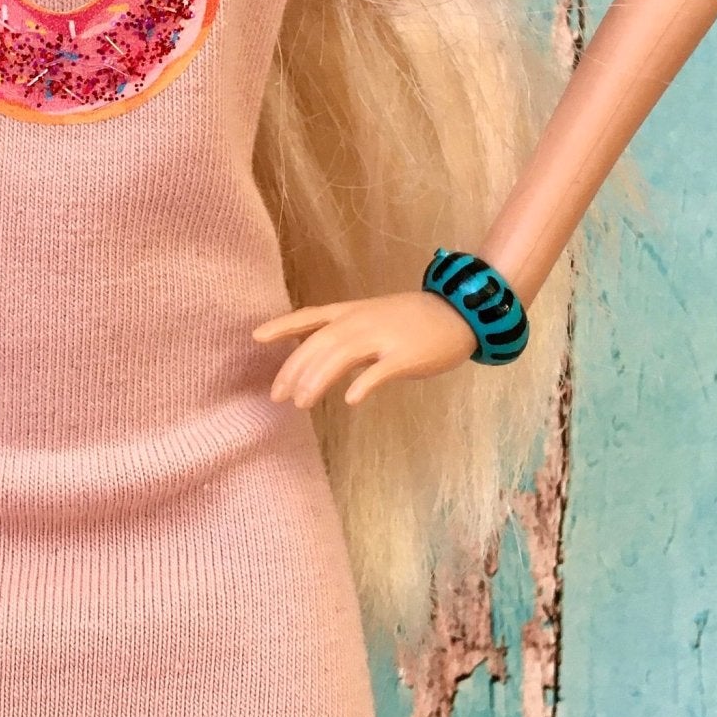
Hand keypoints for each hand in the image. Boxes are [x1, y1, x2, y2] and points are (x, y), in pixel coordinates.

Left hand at [253, 290, 477, 409]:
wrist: (459, 312)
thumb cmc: (412, 319)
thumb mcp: (371, 316)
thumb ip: (343, 331)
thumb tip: (311, 350)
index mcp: (352, 312)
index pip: (310, 317)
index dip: (283, 326)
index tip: (257, 337)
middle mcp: (362, 322)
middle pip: (320, 343)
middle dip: (295, 369)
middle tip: (278, 395)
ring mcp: (384, 338)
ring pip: (342, 356)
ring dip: (318, 380)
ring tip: (302, 403)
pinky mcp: (406, 356)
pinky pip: (381, 371)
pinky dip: (364, 384)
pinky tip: (350, 401)